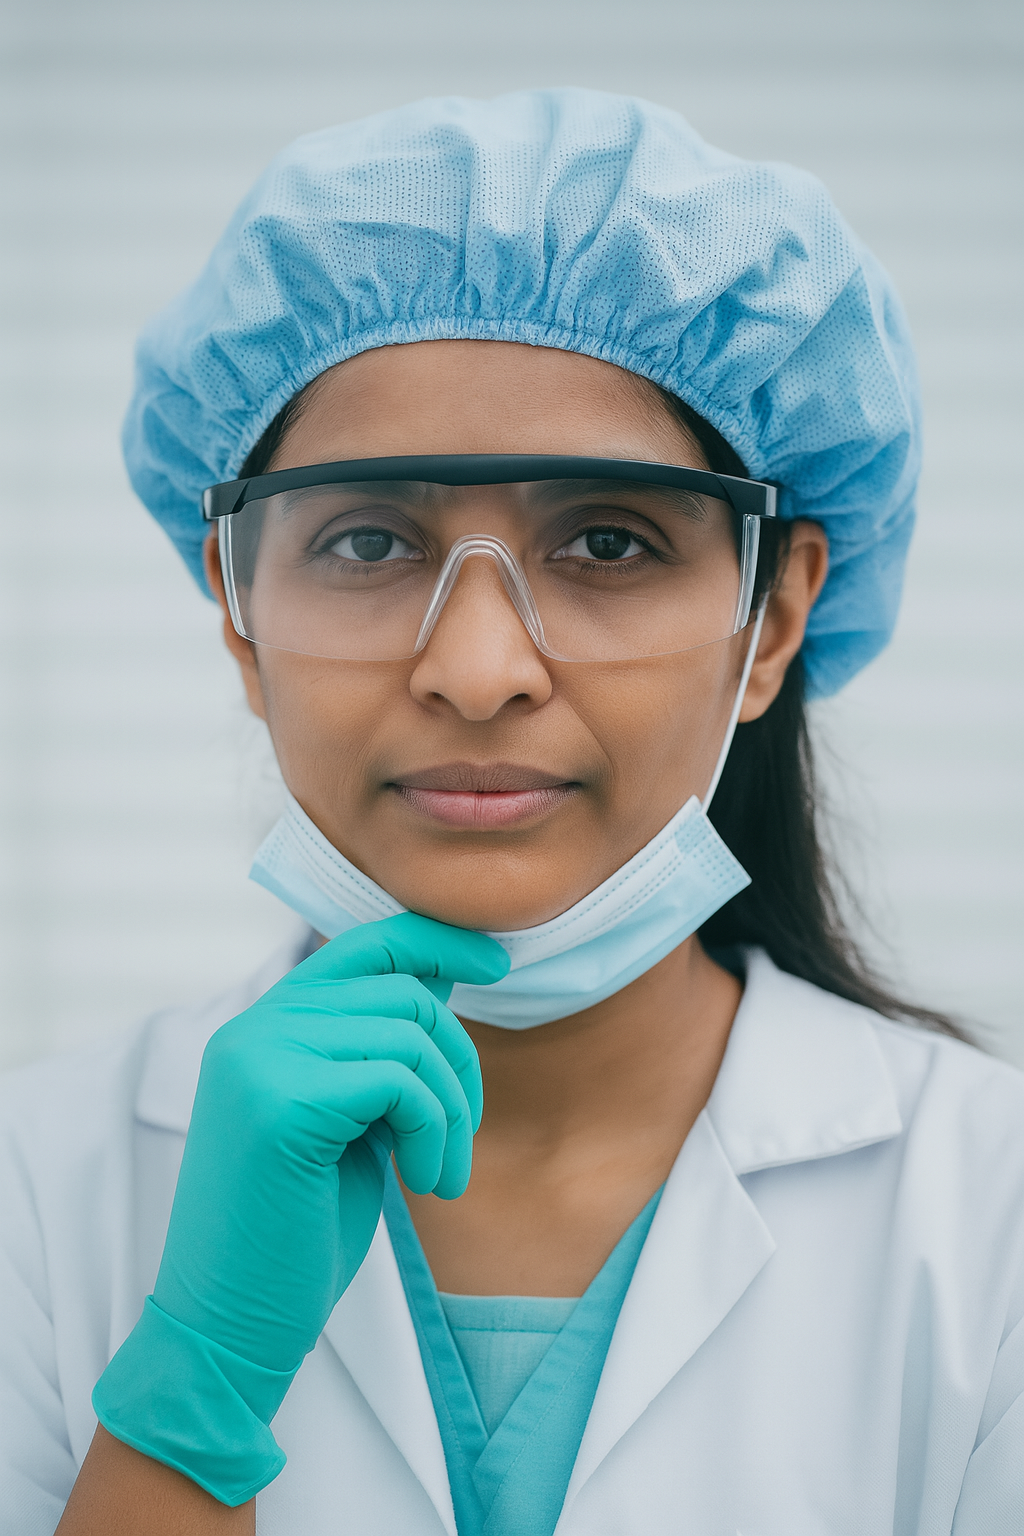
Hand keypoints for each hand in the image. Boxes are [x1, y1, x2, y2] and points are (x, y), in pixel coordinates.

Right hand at [92, 913, 508, 1503]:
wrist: (228, 1327)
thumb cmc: (292, 1233)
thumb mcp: (346, 1121)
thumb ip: (374, 1049)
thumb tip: (438, 977)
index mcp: (263, 1026)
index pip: (365, 942)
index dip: (438, 942)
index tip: (495, 964)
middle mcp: (254, 1028)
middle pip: (402, 991)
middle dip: (457, 1062)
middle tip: (458, 1139)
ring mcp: (260, 1059)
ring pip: (410, 1034)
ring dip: (449, 1109)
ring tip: (439, 1173)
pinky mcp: (281, 1103)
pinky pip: (399, 1080)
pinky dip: (433, 1131)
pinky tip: (423, 1182)